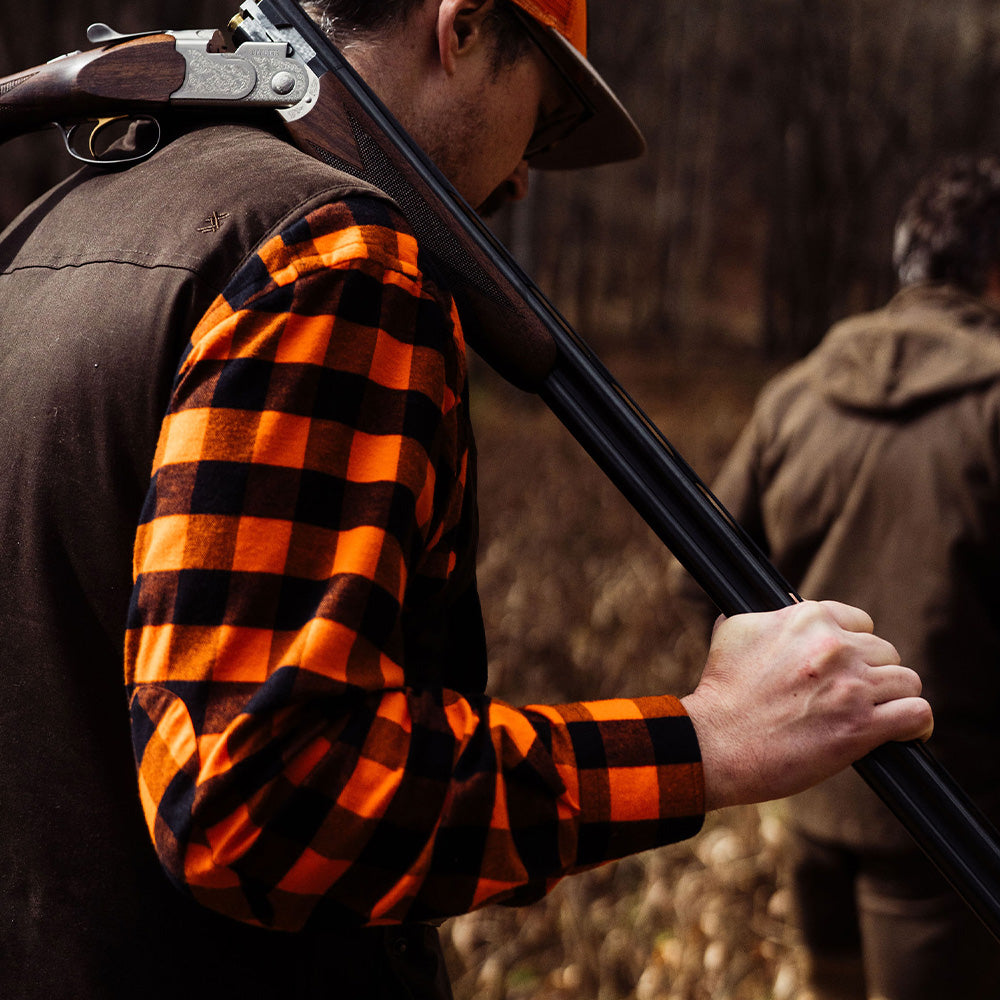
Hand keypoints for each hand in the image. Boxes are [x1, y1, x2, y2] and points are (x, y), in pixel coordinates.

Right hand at [680, 600, 932, 810]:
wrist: (715, 741)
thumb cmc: (720, 690)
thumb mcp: (733, 632)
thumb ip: (764, 617)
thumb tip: (772, 613)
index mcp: (807, 618)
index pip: (859, 621)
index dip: (853, 645)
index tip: (846, 665)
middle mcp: (834, 646)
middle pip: (886, 651)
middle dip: (873, 673)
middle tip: (854, 695)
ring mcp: (851, 687)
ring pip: (907, 680)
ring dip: (894, 697)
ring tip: (882, 713)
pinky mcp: (861, 727)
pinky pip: (916, 714)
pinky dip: (915, 724)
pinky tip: (905, 732)